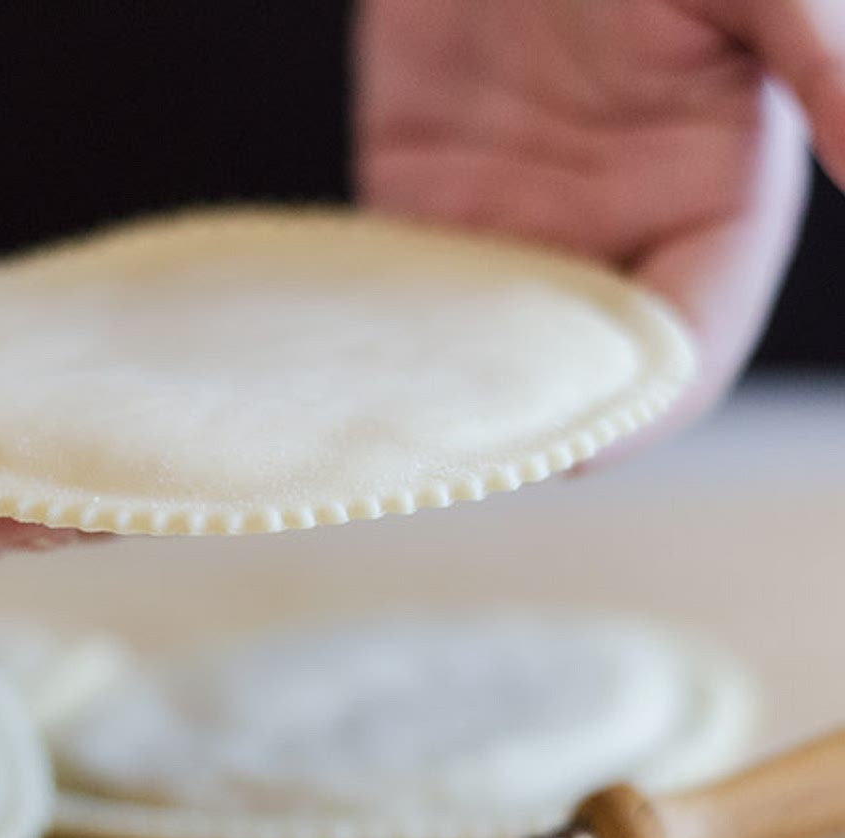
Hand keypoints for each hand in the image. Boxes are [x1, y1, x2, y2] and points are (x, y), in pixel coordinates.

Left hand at [355, 0, 844, 442]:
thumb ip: (823, 58)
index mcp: (705, 203)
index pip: (684, 341)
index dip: (643, 404)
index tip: (579, 449)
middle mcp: (610, 232)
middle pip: (584, 365)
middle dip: (541, 417)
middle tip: (477, 457)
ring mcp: (515, 226)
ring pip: (491, 348)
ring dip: (459, 393)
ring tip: (411, 434)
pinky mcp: (427, 205)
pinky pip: (413, 297)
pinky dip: (393, 339)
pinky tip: (360, 369)